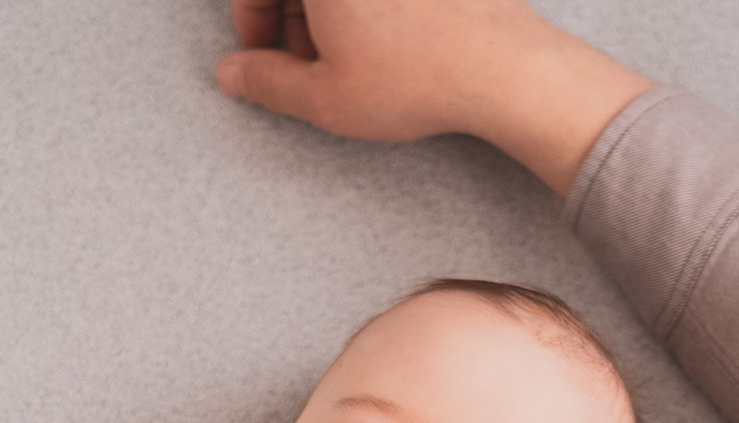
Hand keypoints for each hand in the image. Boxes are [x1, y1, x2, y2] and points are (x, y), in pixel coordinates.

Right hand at [215, 0, 654, 194]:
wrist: (505, 68)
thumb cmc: (417, 78)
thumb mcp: (326, 97)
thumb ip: (266, 82)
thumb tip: (233, 75)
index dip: (250, 23)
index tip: (261, 58)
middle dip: (292, 17)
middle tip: (309, 64)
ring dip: (332, 12)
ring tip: (351, 61)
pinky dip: (372, 9)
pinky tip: (389, 45)